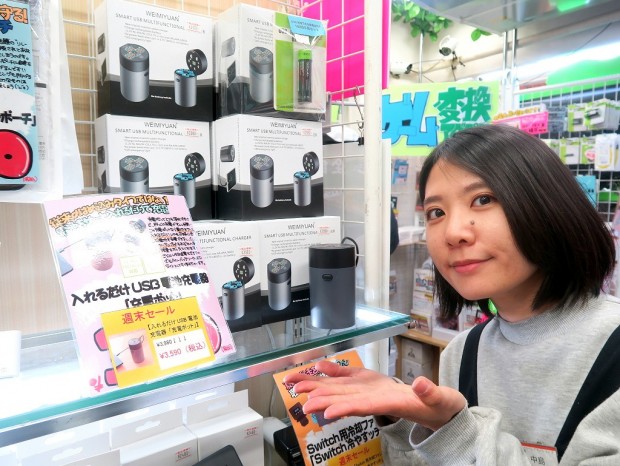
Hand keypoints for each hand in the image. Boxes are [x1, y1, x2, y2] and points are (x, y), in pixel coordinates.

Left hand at [283, 360, 465, 430]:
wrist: (437, 408)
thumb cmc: (439, 406)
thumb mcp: (440, 400)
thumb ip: (430, 393)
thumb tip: (422, 385)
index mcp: (391, 404)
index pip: (364, 407)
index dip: (345, 409)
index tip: (327, 412)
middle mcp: (375, 399)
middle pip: (345, 400)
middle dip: (323, 401)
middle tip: (303, 402)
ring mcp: (370, 391)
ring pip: (340, 390)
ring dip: (318, 388)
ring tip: (297, 386)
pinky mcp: (370, 382)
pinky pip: (348, 378)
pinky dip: (332, 373)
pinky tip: (317, 368)